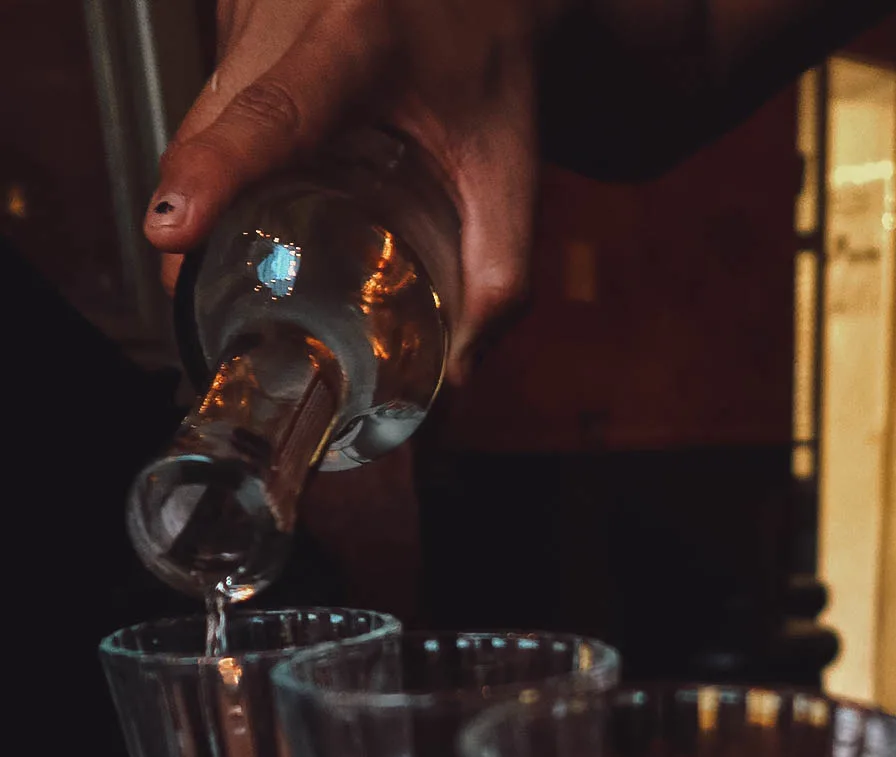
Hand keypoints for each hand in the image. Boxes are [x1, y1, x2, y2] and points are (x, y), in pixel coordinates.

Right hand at [144, 0, 556, 380]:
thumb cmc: (486, 54)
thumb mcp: (507, 160)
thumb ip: (499, 268)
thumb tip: (462, 370)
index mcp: (358, 36)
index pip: (272, 113)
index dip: (216, 173)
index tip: (176, 230)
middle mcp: (286, 11)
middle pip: (208, 133)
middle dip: (196, 231)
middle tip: (205, 307)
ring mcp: (245, 10)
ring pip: (197, 128)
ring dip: (211, 202)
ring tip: (239, 259)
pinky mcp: (228, 20)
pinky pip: (209, 112)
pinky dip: (225, 168)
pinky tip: (260, 199)